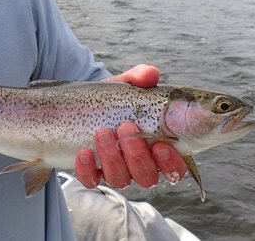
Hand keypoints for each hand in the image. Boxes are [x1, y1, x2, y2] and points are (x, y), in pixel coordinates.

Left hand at [74, 64, 186, 188]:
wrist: (80, 104)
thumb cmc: (114, 99)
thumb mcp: (127, 86)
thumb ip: (140, 78)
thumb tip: (150, 74)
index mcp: (157, 147)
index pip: (175, 168)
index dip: (171, 162)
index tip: (161, 145)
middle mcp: (139, 165)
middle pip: (147, 176)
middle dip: (137, 154)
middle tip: (126, 126)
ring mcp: (115, 170)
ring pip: (120, 179)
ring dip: (112, 157)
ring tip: (103, 132)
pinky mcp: (91, 172)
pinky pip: (91, 180)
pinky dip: (87, 169)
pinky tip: (84, 152)